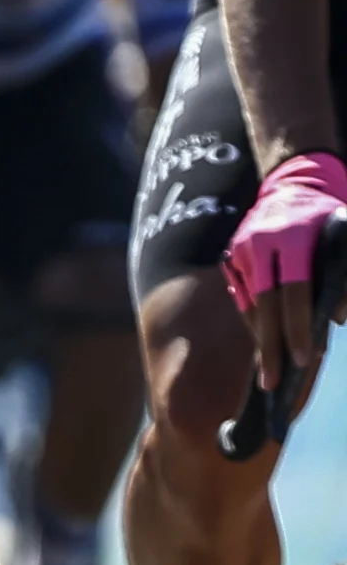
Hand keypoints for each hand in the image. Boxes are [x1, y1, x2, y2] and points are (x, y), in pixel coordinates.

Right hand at [225, 151, 346, 405]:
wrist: (293, 182)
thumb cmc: (330, 216)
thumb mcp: (346, 235)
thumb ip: (345, 276)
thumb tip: (338, 316)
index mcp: (294, 235)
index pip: (295, 289)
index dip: (299, 325)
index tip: (305, 358)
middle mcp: (262, 242)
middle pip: (265, 304)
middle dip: (271, 345)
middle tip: (274, 382)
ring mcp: (241, 250)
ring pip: (250, 304)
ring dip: (261, 338)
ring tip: (269, 370)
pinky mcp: (230, 257)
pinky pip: (241, 298)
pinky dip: (253, 321)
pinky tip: (264, 342)